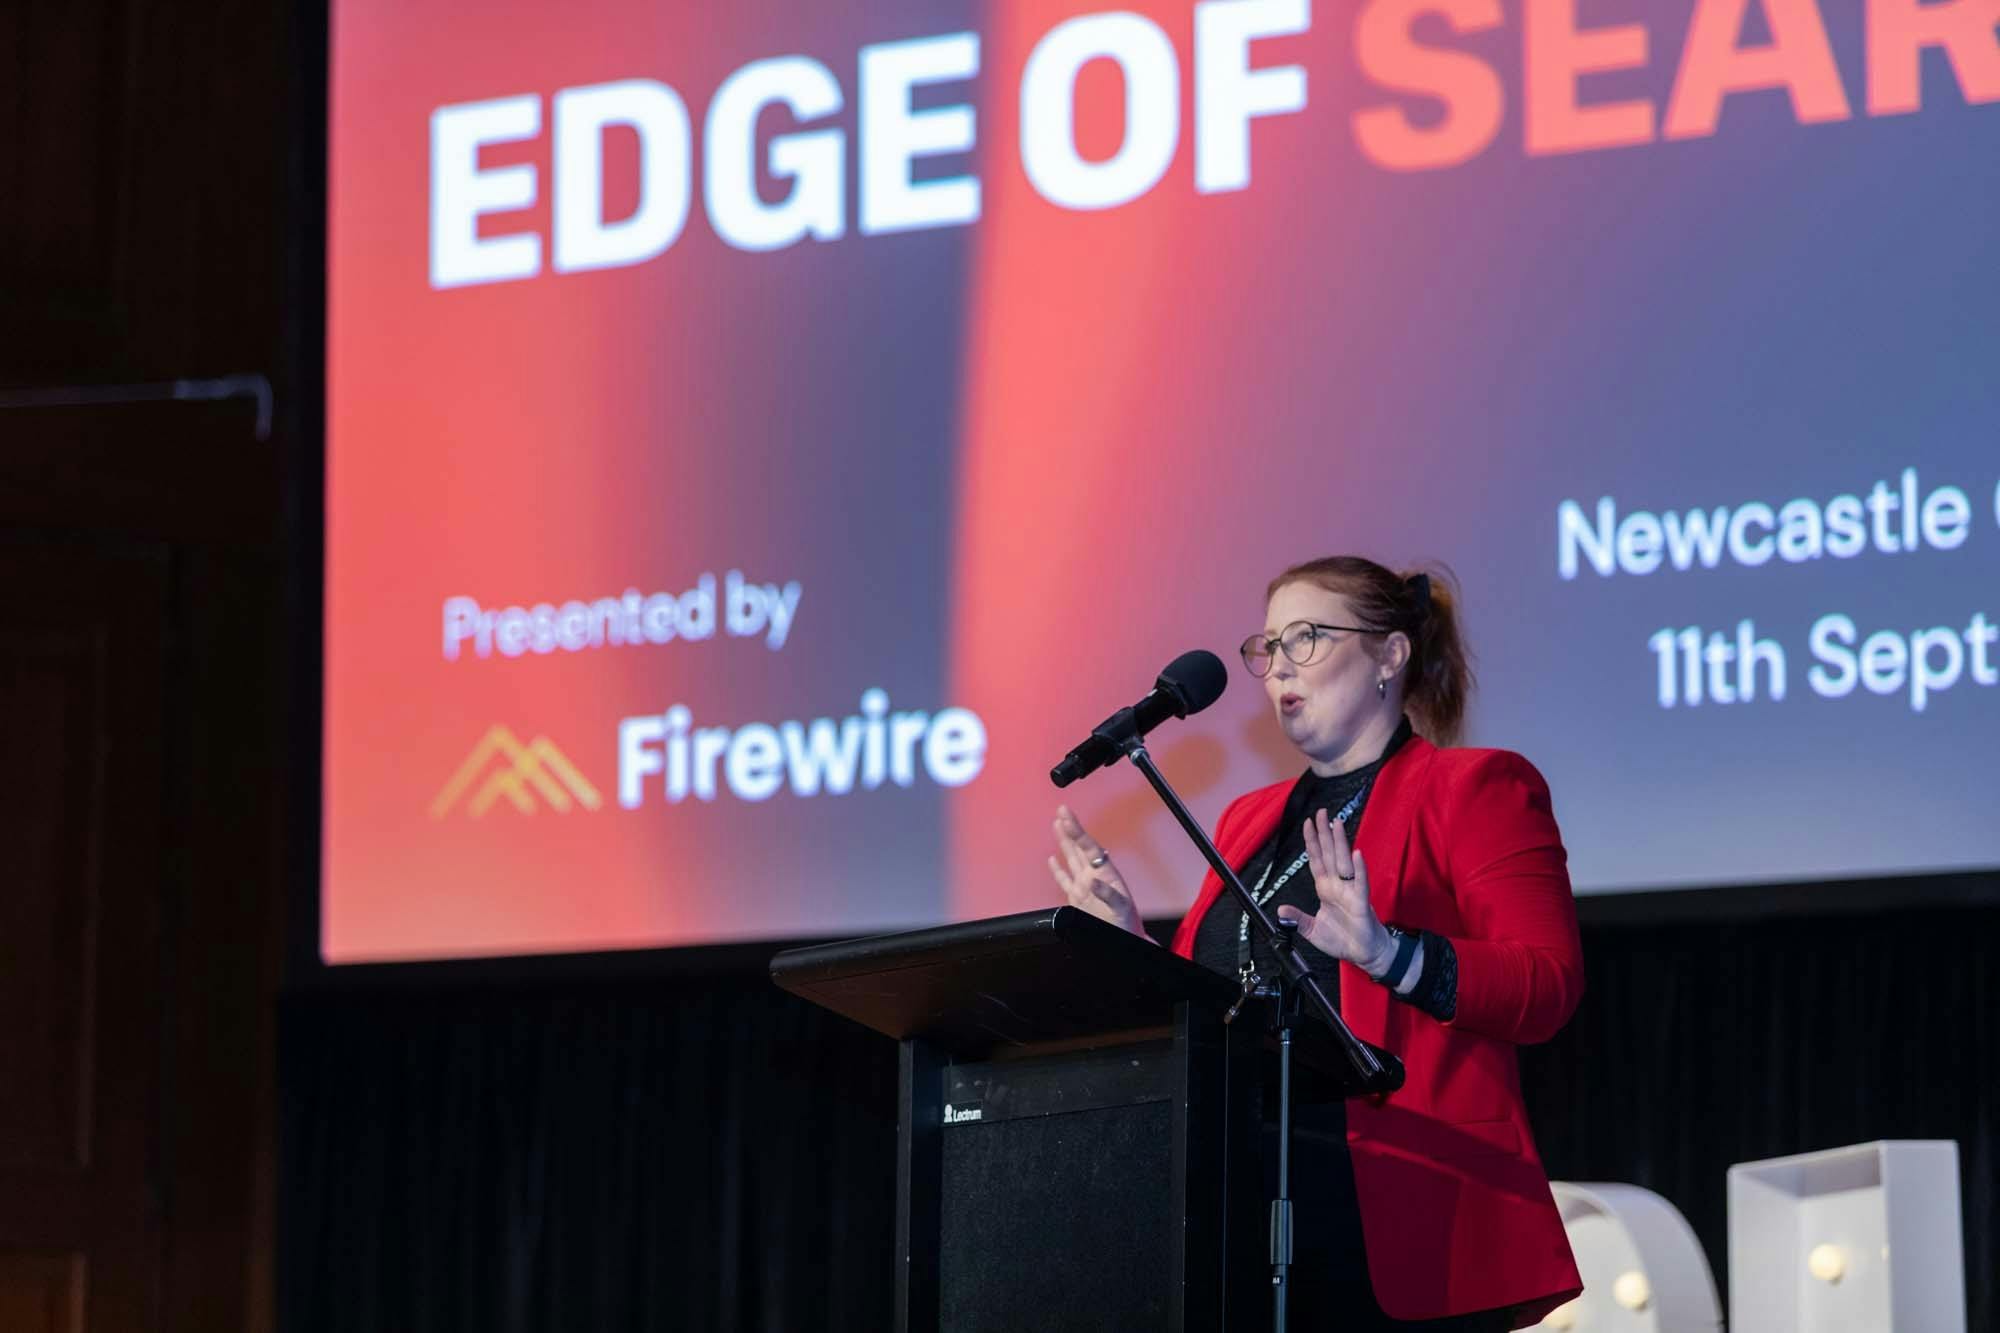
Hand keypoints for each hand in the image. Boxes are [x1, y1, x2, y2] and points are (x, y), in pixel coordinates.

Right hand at [1047, 805, 1146, 937]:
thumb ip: (1107, 894)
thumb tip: (1093, 882)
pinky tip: (1052, 860)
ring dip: (1065, 842)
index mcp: (1105, 874)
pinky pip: (1065, 881)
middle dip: (1070, 829)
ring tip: (1057, 825)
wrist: (1126, 940)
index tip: (1066, 816)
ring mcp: (1085, 887)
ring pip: (1071, 859)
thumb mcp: (1120, 908)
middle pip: (1079, 847)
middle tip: (1061, 810)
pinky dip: (1057, 870)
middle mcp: (1095, 876)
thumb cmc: (1127, 925)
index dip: (1077, 831)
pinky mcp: (1078, 899)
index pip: (1088, 847)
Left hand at [1277, 807, 1395, 974]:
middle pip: (1329, 854)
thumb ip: (1297, 919)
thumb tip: (1280, 910)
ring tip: (1336, 823)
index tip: (1307, 823)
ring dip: (1340, 842)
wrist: (1364, 953)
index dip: (1311, 842)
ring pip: (1343, 861)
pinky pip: (1360, 882)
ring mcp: (1350, 891)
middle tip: (1321, 812)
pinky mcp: (1361, 901)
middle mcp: (1337, 885)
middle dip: (1324, 833)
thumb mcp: (1312, 930)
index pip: (1316, 860)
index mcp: (1325, 889)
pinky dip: (1359, 868)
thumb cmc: (1343, 939)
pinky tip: (1356, 854)